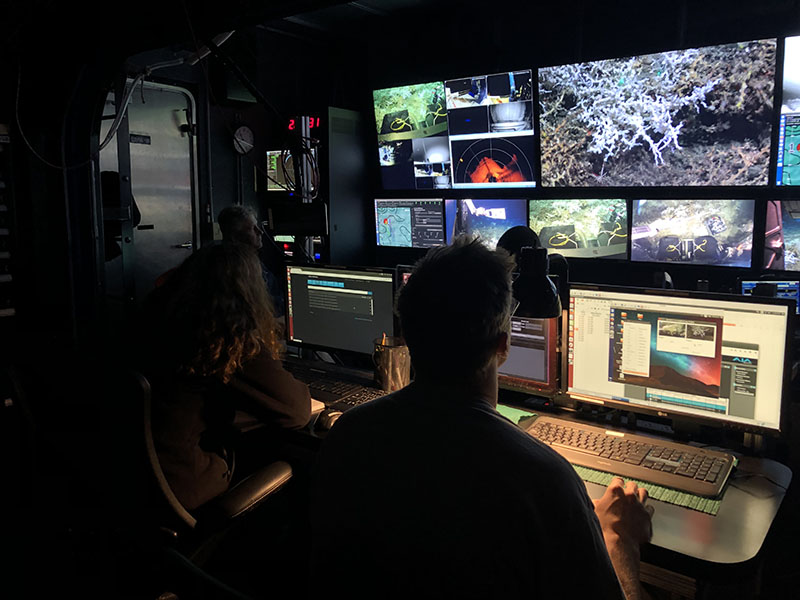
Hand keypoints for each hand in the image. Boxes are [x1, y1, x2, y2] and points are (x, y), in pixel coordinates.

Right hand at [593, 478, 653, 599]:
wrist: (619, 541)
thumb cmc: (606, 528)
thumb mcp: (596, 513)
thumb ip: (598, 504)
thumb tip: (597, 503)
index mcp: (615, 491)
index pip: (618, 481)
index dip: (617, 484)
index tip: (617, 487)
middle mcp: (629, 495)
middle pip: (632, 485)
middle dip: (630, 488)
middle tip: (627, 493)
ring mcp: (639, 504)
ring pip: (644, 492)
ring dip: (640, 495)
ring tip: (637, 499)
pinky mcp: (647, 515)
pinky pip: (650, 507)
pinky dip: (647, 509)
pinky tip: (643, 512)